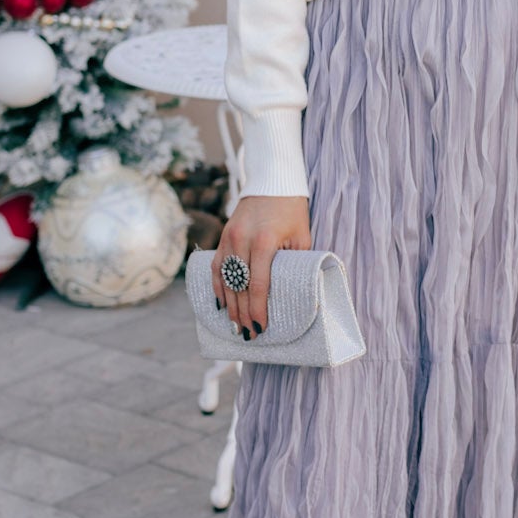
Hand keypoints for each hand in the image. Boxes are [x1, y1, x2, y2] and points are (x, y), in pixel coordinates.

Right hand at [212, 194, 310, 339]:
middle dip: (242, 314)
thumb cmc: (292, 212)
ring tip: (235, 326)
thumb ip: (296, 263)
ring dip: (229, 305)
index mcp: (264, 242)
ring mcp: (229, 238)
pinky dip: (217, 287)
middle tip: (248, 335)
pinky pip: (216, 267)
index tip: (260, 327)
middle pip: (238, 287)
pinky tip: (221, 304)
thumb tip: (295, 292)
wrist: (272, 182)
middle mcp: (242, 241)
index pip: (256, 285)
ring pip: (224, 280)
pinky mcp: (223, 237)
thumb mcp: (301, 237)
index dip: (257, 310)